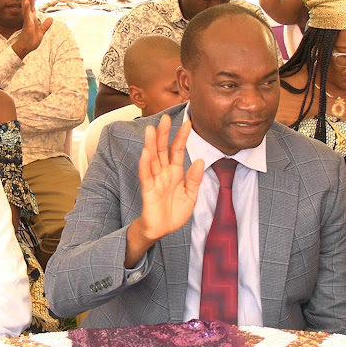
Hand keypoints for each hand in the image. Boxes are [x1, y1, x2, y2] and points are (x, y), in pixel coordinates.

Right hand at [11, 0, 52, 59]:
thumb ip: (45, 26)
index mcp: (32, 19)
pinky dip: (26, 8)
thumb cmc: (31, 41)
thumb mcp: (41, 32)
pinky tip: (26, 2)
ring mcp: (27, 20)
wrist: (26, 48)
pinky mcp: (27, 24)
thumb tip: (51, 19)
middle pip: (28, 5)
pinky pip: (26, 15)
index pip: (32, 7)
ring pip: (26, 7)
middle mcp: (29, 18)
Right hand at [125, 114, 203, 266]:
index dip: (182, 137)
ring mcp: (154, 180)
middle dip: (163, 133)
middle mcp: (163, 173)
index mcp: (175, 172)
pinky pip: (145, 175)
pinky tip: (145, 153)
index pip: (177, 150)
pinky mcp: (148, 190)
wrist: (162, 230)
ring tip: (151, 129)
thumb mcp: (190, 196)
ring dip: (151, 144)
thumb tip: (200, 160)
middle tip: (165, 116)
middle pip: (162, 149)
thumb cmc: (174, 212)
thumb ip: (194, 179)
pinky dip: (145, 164)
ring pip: (152, 159)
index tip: (188, 122)